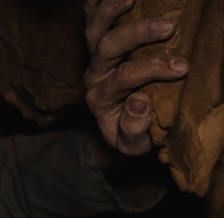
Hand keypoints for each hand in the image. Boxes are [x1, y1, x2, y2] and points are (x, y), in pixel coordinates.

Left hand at [84, 0, 189, 156]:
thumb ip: (133, 130)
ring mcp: (94, 58)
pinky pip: (92, 20)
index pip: (124, 77)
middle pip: (107, 47)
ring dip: (112, 10)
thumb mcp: (132, 145)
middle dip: (138, 34)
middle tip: (170, 25)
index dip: (153, 70)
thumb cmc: (130, 135)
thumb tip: (138, 102)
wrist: (118, 128)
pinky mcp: (97, 43)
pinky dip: (96, 5)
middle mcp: (94, 75)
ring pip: (95, 29)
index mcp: (100, 98)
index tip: (183, 67)